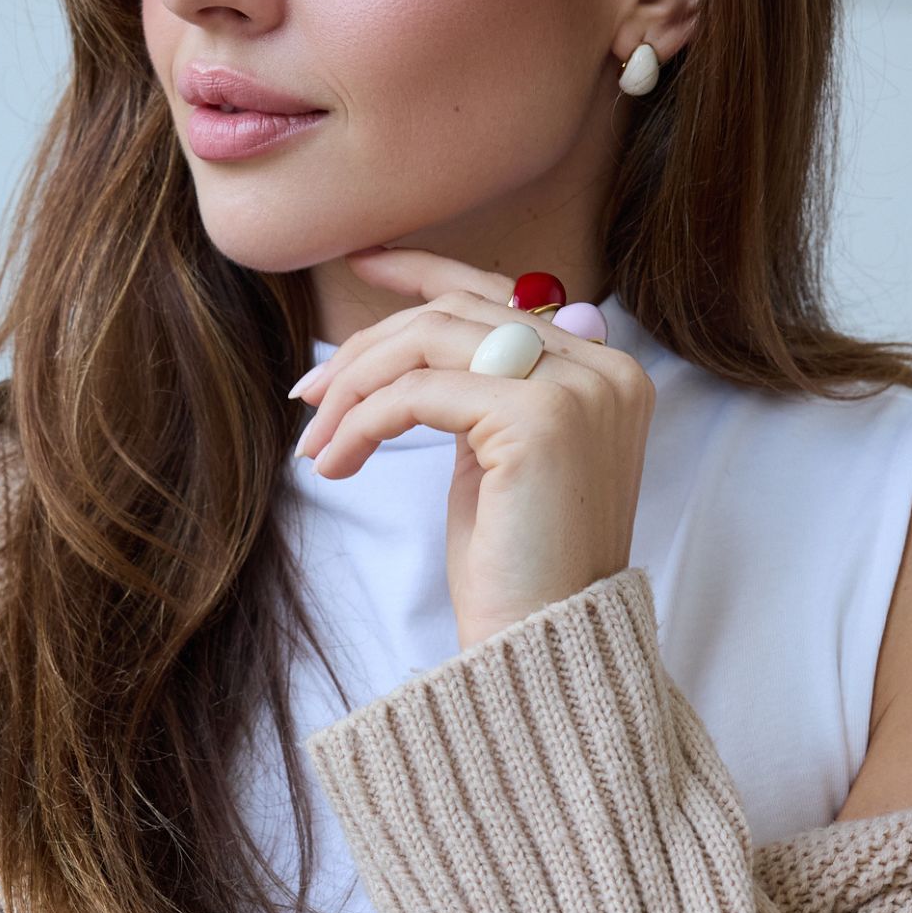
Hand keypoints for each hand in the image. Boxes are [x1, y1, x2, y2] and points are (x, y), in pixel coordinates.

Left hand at [292, 247, 653, 649]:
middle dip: (368, 347)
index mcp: (602, 371)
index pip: (501, 293)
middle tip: (309, 396)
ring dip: (355, 386)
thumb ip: (478, 388)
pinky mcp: (540, 418)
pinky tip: (336, 462)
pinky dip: (364, 421)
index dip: (424, 270)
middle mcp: (603, 368)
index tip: (360, 262)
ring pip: (431, 340)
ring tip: (317, 441)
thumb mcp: (494, 457)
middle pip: (455, 313)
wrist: (542, 650)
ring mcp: (578, 388)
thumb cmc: (515, 566)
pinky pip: (418, 393)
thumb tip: (405, 339)